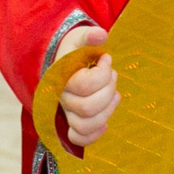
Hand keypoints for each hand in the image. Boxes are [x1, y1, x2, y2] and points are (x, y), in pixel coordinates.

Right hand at [56, 23, 117, 148]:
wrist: (63, 61)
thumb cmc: (74, 50)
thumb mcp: (79, 38)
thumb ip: (89, 35)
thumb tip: (101, 35)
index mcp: (59, 77)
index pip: (84, 85)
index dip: (102, 74)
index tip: (106, 59)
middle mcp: (60, 97)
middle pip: (87, 107)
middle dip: (108, 91)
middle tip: (112, 76)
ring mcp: (65, 110)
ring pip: (85, 125)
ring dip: (107, 111)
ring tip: (114, 94)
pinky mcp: (71, 121)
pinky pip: (78, 138)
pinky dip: (93, 135)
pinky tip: (105, 124)